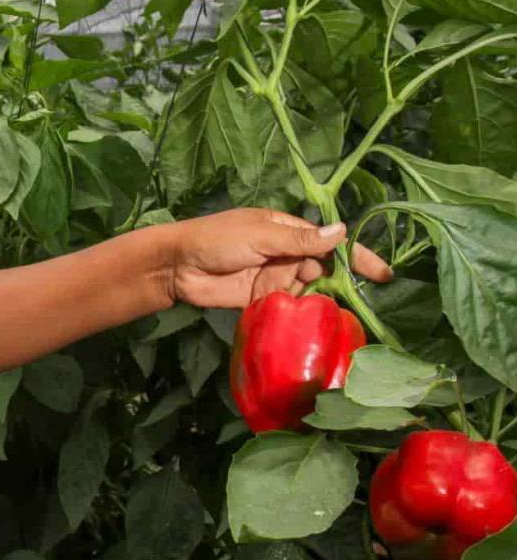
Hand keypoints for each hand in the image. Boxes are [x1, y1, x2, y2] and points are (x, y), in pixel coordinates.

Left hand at [166, 208, 392, 309]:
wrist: (178, 266)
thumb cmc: (216, 239)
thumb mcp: (261, 235)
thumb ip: (300, 240)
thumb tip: (341, 232)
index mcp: (289, 231)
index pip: (331, 243)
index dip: (357, 258)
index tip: (382, 275)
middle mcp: (286, 254)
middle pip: (324, 270)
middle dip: (343, 285)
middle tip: (363, 304)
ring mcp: (274, 279)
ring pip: (308, 292)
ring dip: (323, 303)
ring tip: (342, 318)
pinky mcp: (261, 301)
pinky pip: (288, 309)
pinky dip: (301, 317)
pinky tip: (317, 328)